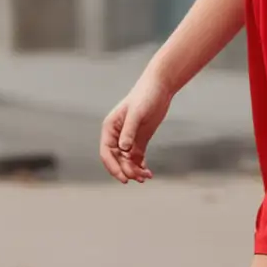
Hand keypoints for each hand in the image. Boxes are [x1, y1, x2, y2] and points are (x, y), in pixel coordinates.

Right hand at [100, 69, 171, 183]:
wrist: (160, 88)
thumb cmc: (145, 96)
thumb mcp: (136, 114)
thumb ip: (129, 131)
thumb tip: (123, 149)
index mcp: (110, 128)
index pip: (106, 153)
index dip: (113, 167)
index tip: (124, 178)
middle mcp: (116, 135)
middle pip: (117, 160)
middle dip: (126, 170)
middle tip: (140, 178)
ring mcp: (128, 139)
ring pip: (127, 161)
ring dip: (134, 171)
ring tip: (146, 177)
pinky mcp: (139, 140)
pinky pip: (136, 158)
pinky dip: (141, 166)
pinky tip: (148, 172)